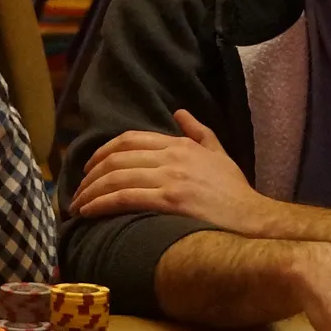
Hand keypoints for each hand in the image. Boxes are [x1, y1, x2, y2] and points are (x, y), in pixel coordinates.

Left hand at [71, 110, 284, 234]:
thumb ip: (198, 131)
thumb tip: (179, 111)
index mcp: (180, 144)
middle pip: (117, 158)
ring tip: (78, 205)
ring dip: (90, 191)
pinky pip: (125, 197)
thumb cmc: (235, 191)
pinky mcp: (169, 201)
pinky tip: (89, 212)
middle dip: (90, 174)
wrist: (253, 219)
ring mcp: (170, 178)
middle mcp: (172, 157)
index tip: (89, 166)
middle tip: (78, 191)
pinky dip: (101, 203)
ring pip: (116, 177)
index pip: (130, 139)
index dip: (103, 151)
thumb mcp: (219, 153)